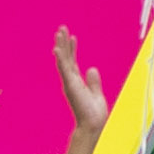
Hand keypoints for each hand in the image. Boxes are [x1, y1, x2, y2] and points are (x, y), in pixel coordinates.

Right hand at [52, 27, 111, 145]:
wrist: (92, 125)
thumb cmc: (93, 113)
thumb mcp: (96, 92)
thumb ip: (93, 81)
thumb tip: (92, 68)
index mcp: (77, 81)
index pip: (72, 61)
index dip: (72, 49)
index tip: (71, 37)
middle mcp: (71, 80)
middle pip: (66, 58)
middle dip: (63, 43)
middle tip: (61, 29)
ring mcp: (70, 82)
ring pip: (63, 60)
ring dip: (61, 46)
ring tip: (59, 32)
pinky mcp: (71, 85)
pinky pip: (64, 70)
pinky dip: (61, 59)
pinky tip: (57, 49)